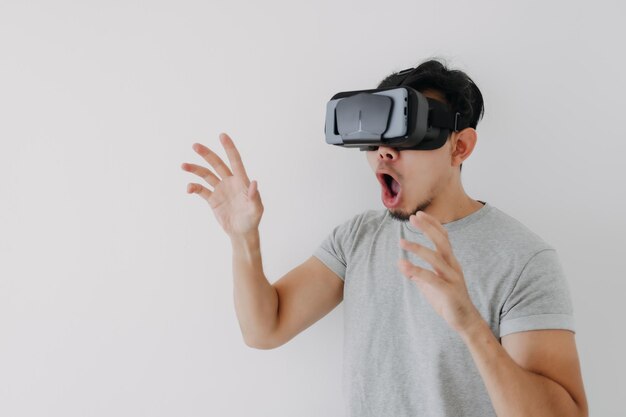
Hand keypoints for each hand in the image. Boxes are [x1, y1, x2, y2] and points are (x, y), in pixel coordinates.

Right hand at [181, 132, 262, 237]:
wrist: (242, 232)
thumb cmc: (252, 220)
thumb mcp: (256, 209)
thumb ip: (254, 196)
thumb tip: (254, 182)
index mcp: (241, 181)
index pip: (235, 161)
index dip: (229, 148)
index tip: (222, 135)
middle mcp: (229, 182)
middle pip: (216, 164)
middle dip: (206, 154)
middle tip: (195, 145)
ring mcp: (220, 189)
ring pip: (206, 174)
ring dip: (195, 169)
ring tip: (183, 165)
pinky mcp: (212, 199)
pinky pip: (201, 190)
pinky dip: (193, 187)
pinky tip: (188, 188)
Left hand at [397, 211, 482, 334]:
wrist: (465, 322)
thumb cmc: (448, 301)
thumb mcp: (430, 285)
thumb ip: (417, 274)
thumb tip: (401, 264)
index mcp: (450, 263)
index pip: (443, 238)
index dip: (432, 225)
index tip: (419, 214)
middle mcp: (453, 267)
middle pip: (442, 242)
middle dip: (428, 228)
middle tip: (413, 217)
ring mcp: (452, 278)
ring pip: (436, 258)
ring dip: (417, 248)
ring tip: (401, 242)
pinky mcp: (449, 292)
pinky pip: (431, 278)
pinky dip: (416, 271)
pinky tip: (403, 265)